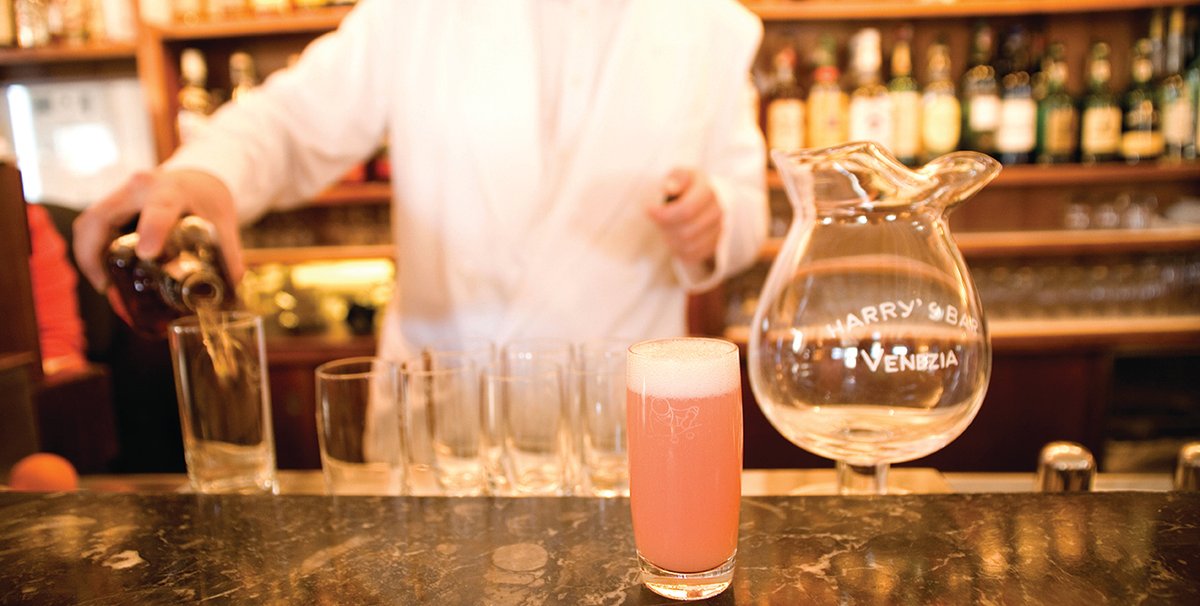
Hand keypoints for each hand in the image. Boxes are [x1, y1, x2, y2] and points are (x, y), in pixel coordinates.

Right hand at [72, 169, 243, 292]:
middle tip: (110, 290)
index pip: (158, 208)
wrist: (196, 179)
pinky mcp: (110, 207)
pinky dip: (93, 257)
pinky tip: (107, 281)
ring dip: (90, 261)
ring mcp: (119, 196)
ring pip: (88, 226)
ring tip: (108, 291)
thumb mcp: (222, 222)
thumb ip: (228, 255)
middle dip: (95, 258)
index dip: (152, 229)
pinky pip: (91, 231)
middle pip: (100, 219)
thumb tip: (233, 289)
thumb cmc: (206, 199)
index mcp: (171, 189)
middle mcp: (138, 188)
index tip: (148, 253)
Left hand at [646, 168, 721, 265]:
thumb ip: (676, 178)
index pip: (686, 210)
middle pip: (686, 232)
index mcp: (708, 191)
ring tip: (665, 228)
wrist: (707, 198)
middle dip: (665, 228)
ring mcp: (719, 230)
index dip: (664, 214)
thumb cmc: (688, 186)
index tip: (649, 210)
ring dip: (670, 240)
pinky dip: (678, 250)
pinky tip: (673, 238)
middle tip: (657, 219)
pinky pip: (693, 256)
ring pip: (688, 246)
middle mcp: (718, 211)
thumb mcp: (681, 175)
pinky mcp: (715, 244)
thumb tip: (669, 188)